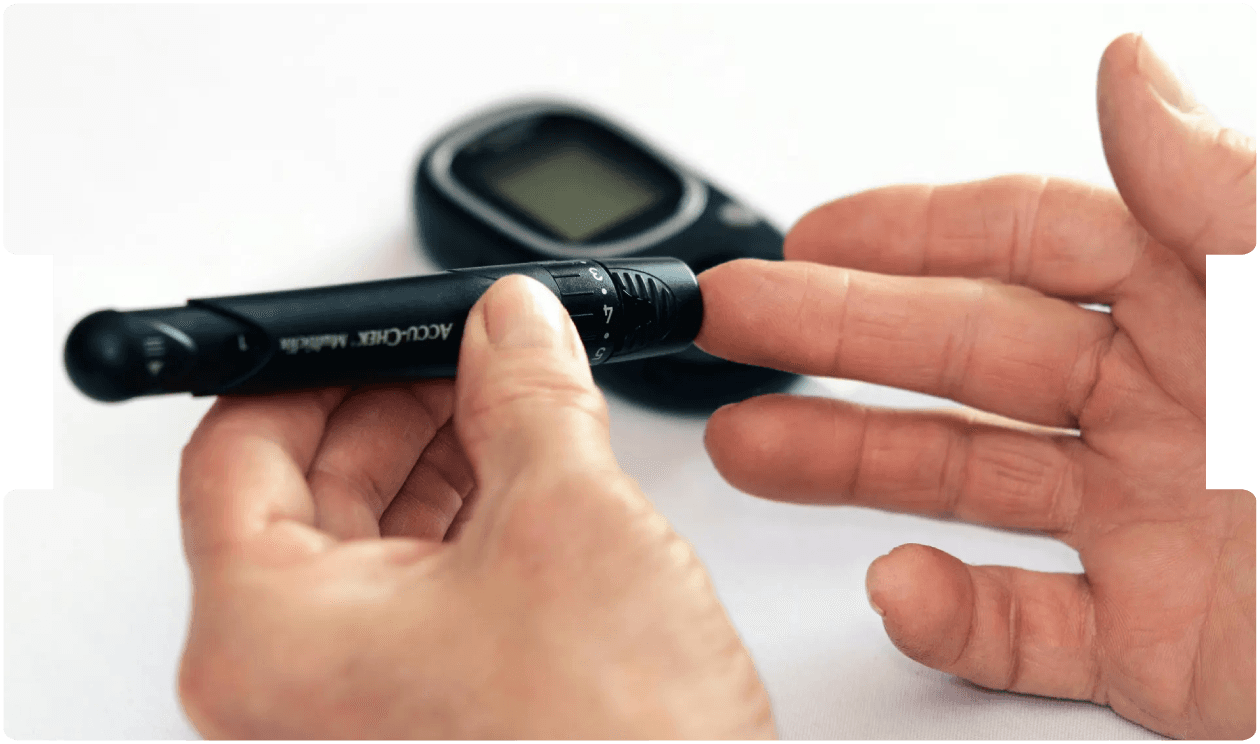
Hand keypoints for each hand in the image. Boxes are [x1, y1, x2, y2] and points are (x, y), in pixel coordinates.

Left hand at [175, 276, 773, 738]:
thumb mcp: (566, 521)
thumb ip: (529, 393)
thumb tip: (512, 323)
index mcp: (268, 637)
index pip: (236, 448)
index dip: (317, 365)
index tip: (385, 328)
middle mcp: (289, 680)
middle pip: (304, 487)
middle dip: (398, 403)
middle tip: (471, 351)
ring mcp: (353, 699)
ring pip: (368, 534)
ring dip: (441, 454)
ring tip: (516, 401)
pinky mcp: (420, 707)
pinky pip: (416, 585)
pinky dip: (467, 517)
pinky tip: (528, 474)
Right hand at [698, 34, 1254, 739]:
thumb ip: (1225, 197)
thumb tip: (1127, 75)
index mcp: (1213, 307)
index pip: (1029, 245)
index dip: (909, 233)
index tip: (806, 235)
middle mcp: (1167, 409)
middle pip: (965, 358)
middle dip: (834, 338)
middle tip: (733, 324)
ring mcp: (1151, 529)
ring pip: (965, 484)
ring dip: (847, 466)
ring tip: (747, 446)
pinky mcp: (1158, 648)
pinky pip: (1027, 628)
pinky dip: (953, 616)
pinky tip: (900, 587)